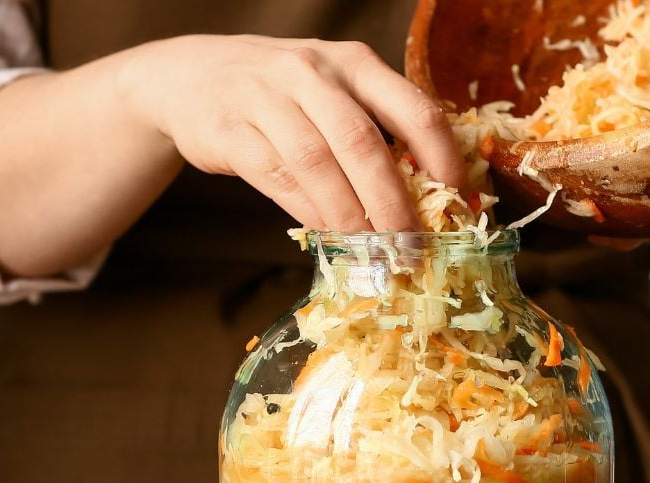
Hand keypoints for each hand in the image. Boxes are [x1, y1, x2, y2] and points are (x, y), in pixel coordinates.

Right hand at [124, 35, 465, 232]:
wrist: (191, 77)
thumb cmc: (281, 94)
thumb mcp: (332, 91)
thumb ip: (374, 130)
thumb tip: (429, 198)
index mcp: (353, 63)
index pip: (412, 108)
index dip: (441, 158)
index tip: (458, 203)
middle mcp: (311, 72)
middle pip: (363, 143)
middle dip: (392, 203)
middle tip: (411, 248)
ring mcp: (266, 98)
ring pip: (317, 164)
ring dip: (349, 216)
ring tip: (372, 253)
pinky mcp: (229, 129)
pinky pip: (276, 177)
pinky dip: (307, 212)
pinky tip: (328, 237)